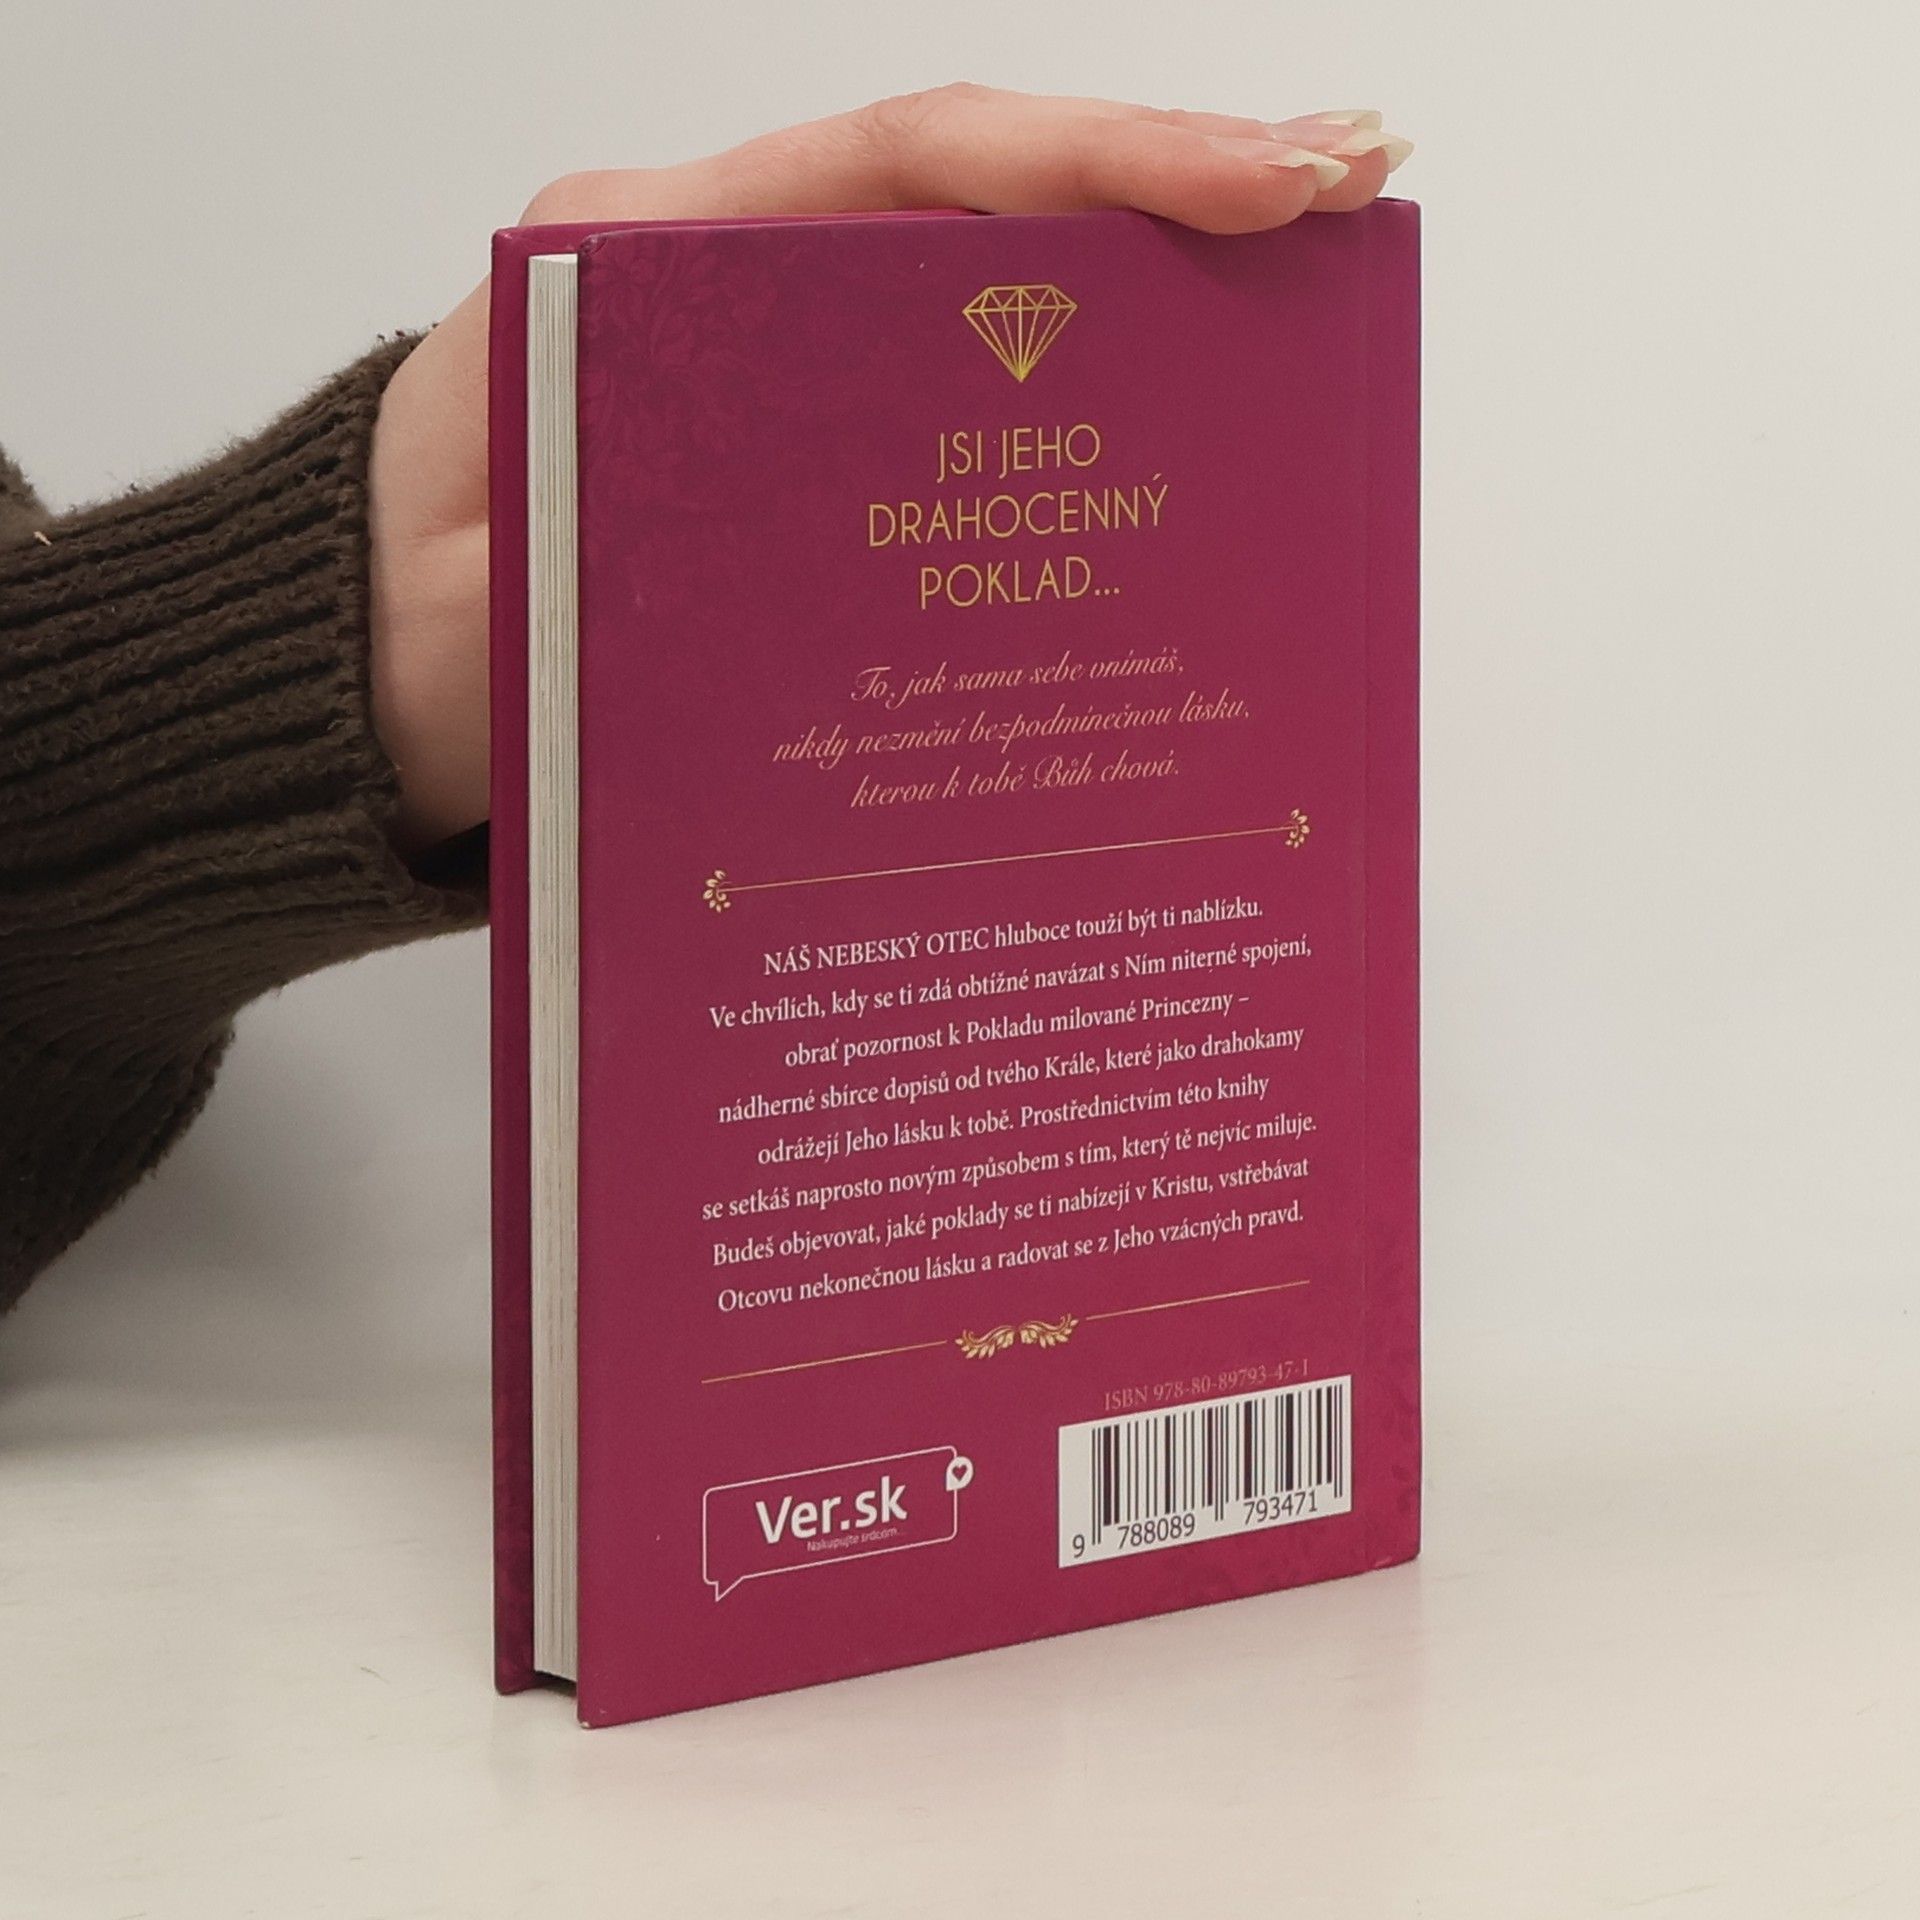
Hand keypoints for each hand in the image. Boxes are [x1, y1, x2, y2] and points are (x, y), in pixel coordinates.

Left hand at [366, 84, 1410, 851]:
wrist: (351, 687)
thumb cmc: (411, 649)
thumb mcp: (499, 606)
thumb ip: (626, 561)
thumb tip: (805, 553)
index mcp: (645, 268)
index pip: (913, 169)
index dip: (1101, 171)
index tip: (1269, 182)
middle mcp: (718, 280)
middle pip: (973, 201)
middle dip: (1165, 193)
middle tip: (1345, 196)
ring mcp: (762, 364)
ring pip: (973, 291)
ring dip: (1132, 295)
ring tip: (1297, 293)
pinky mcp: (789, 451)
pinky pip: (937, 399)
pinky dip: (1046, 401)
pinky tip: (1149, 433)